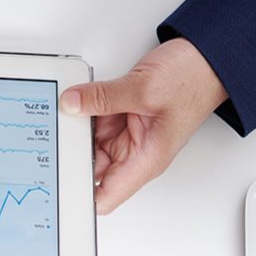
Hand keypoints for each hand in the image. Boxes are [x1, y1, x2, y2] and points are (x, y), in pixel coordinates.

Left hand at [59, 38, 227, 213]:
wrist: (208, 57)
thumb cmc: (193, 80)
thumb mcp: (142, 88)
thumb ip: (102, 97)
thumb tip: (71, 104)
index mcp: (145, 160)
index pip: (106, 197)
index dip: (80, 199)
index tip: (57, 190)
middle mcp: (135, 153)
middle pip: (90, 169)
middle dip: (68, 160)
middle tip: (47, 147)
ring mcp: (127, 135)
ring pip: (87, 144)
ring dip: (74, 134)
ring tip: (56, 122)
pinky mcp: (122, 117)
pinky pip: (93, 122)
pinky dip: (81, 116)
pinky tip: (69, 107)